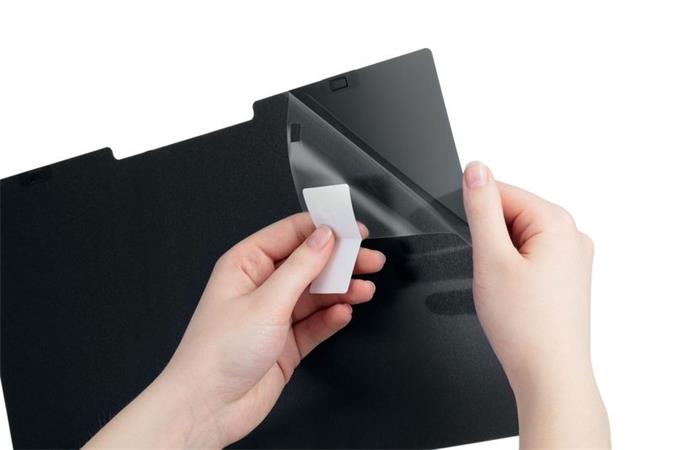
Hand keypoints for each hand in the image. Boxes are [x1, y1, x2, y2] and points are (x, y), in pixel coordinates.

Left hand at [84, 213, 384, 447]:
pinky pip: (316, 322)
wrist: (208, 407)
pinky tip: (343, 313)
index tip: (353, 230)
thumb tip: (325, 237)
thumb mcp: (265, 302)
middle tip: (370, 259)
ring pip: (317, 293)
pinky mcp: (287, 342)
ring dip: (342, 290)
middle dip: (341, 261)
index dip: (324, 229)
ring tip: (364, 289)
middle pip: (310, 263)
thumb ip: (300, 267)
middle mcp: (261, 286)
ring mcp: (275, 314)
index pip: (291, 234)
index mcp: (246, 264)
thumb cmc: (216, 352)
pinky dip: (332, 317)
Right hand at [462, 161, 609, 447]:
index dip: (477, 220)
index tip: (477, 250)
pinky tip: (515, 297)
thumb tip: (476, 169)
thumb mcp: (490, 257)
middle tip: (491, 275)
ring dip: (501, 258)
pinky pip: (530, 256)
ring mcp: (573, 256)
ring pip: (518, 238)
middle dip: (490, 241)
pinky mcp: (567, 276)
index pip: (500, 192)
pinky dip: (514, 270)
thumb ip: (481, 207)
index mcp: (556, 221)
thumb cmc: (525, 325)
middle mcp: (572, 234)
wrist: (549, 374)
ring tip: (505, 291)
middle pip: (510, 214)